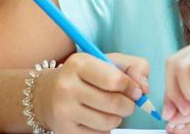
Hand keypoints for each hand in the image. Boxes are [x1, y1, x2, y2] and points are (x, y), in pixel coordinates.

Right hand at [34, 52, 150, 133]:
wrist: (46, 94)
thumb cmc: (85, 76)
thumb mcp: (107, 61)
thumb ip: (133, 67)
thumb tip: (144, 88)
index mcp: (79, 64)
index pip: (114, 80)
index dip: (132, 88)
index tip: (138, 92)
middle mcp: (67, 87)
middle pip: (114, 103)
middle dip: (129, 105)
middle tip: (128, 103)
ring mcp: (63, 111)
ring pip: (108, 122)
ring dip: (118, 118)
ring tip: (111, 110)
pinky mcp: (64, 130)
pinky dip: (105, 128)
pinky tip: (97, 118)